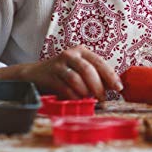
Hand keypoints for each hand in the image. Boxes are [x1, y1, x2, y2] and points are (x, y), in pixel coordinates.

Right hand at [0, 45, 122, 100]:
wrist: (33, 74)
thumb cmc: (62, 73)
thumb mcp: (79, 70)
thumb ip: (94, 75)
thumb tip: (112, 87)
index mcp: (81, 51)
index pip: (99, 62)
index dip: (110, 75)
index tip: (119, 87)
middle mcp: (70, 54)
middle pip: (88, 70)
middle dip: (99, 86)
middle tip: (104, 98)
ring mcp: (58, 64)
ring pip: (76, 79)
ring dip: (85, 92)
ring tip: (89, 99)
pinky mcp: (49, 75)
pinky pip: (64, 87)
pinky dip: (73, 96)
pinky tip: (77, 100)